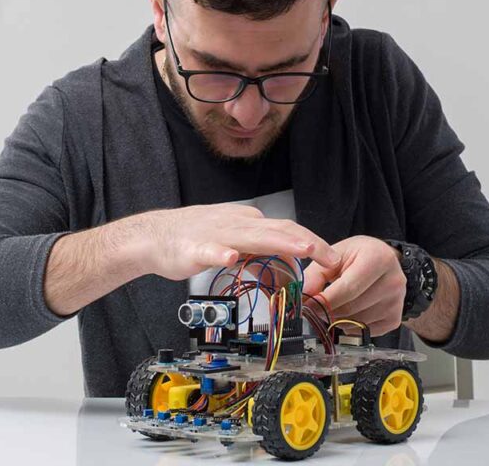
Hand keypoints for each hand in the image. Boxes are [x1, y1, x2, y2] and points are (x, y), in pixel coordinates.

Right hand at [126, 203, 341, 280]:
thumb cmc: (195, 239)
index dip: (312, 242)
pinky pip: (210, 250)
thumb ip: (260, 252)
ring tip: (302, 248)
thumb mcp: (235, 243)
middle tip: (331, 256)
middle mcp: (238, 223)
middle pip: (279, 230)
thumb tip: (287, 265)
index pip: (288, 230)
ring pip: (253, 237)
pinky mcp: (195, 248)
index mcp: (249, 223)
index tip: (334, 257)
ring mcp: (217, 234)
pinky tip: (230, 257)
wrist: (155, 236)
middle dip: (308, 242)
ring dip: (280, 241)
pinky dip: (221, 253)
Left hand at [302, 235, 405, 336]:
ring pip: (356, 322)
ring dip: (338, 318)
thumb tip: (303, 296)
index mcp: (378, 258)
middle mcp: (393, 280)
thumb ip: (316, 274)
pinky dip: (351, 325)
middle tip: (317, 306)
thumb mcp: (335, 255)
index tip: (308, 305)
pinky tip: (351, 310)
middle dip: (328, 310)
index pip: (348, 288)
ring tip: (336, 303)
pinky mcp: (395, 318)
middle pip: (351, 307)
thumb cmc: (358, 256)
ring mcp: (397, 302)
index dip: (324, 300)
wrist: (382, 261)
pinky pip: (365, 330)